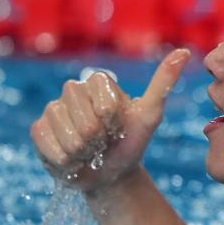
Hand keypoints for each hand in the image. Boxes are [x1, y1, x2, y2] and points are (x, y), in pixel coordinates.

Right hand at [30, 48, 190, 192]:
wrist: (110, 173)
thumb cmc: (131, 142)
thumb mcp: (150, 115)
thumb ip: (163, 83)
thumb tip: (185, 51)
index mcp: (98, 82)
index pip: (104, 105)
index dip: (113, 123)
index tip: (117, 126)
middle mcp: (73, 90)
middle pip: (85, 122)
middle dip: (98, 140)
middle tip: (102, 141)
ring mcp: (53, 109)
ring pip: (66, 134)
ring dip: (82, 152)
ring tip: (88, 150)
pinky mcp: (38, 130)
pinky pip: (47, 144)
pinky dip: (63, 159)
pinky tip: (71, 158)